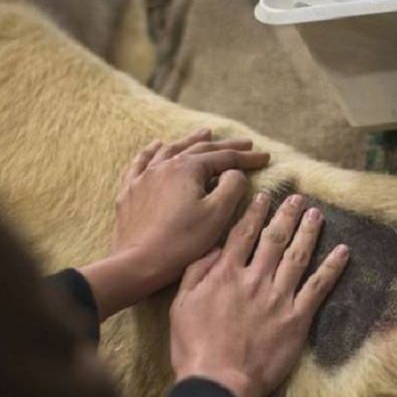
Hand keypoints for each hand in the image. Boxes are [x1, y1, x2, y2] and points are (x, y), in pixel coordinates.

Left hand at [79, 129, 269, 319]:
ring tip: (205, 133)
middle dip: (225, 146)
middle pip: (199, 149)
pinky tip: (157, 145)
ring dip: (191, 140)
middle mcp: (164, 165)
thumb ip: (232, 187)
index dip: (247, 157)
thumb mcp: (217, 215)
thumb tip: (235, 173)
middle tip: (246, 143)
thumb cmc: (182, 241)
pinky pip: (141, 162)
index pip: (224, 158)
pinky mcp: (130, 191)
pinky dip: (152, 151)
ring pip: (170, 150)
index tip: (266, 157)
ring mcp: (144, 177)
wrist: (139, 262)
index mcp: (187, 168)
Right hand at [169, 193, 349, 396]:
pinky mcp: (297, 319)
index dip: (255, 212)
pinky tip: (343, 251)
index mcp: (226, 274)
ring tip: (316, 214)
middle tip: (297, 198)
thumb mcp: (181, 305)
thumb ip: (197, 272)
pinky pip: (318, 287)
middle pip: (274, 239)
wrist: (219, 381)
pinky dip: (332, 268)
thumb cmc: (194, 347)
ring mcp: (278, 297)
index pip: (243, 234)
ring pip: (298, 256)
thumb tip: (216, 248)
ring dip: (308, 232)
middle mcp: (255, 278)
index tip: (265, 197)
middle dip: (286, 215)